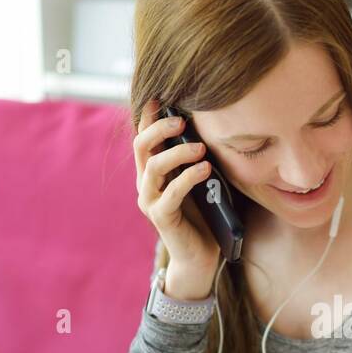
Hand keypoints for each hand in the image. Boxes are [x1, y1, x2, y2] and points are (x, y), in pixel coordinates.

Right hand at [133, 97, 220, 299]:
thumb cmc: (203, 216)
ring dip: (177, 152)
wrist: (199, 256)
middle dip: (160, 128)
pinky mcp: (161, 217)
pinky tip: (205, 169)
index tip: (161, 96)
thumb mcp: (200, 180)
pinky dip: (188, 177)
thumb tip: (209, 127)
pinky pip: (171, 192)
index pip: (144, 137)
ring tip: (201, 147)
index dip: (148, 115)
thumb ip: (195, 158)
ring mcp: (151, 201)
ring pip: (153, 167)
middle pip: (142, 146)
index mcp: (152, 172)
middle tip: (183, 120)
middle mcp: (145, 184)